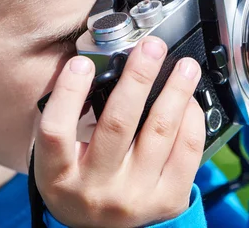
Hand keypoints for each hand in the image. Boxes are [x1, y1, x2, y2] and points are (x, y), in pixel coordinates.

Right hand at [35, 36, 204, 226]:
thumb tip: (95, 65)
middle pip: (117, 124)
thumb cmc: (78, 179)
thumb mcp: (58, 155)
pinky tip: (189, 100)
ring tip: (185, 67)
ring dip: (175, 92)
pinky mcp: (168, 200)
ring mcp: (135, 197)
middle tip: (151, 47)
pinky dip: (191, 120)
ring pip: (160, 133)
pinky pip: (187, 152)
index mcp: (59, 175)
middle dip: (138, 78)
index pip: (56, 131)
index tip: (81, 63)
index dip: (68, 93)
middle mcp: (96, 189)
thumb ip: (68, 116)